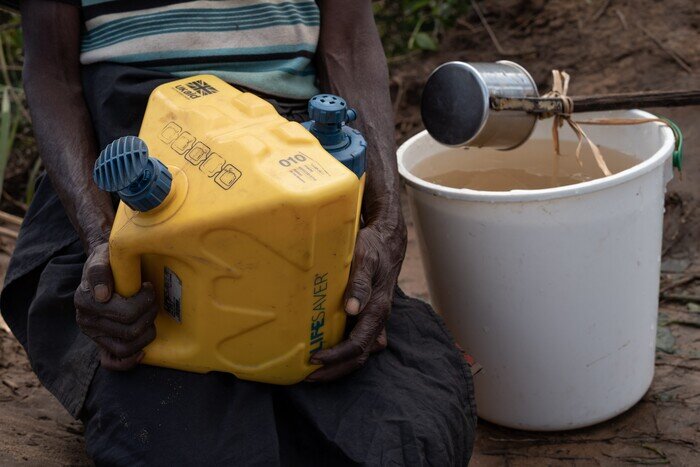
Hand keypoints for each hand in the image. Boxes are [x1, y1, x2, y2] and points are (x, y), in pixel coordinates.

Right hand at [74, 242, 157, 370]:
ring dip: (146, 334)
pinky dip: (129, 361)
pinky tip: (143, 350)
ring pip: (126, 348)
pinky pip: (113, 362)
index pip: (126, 314)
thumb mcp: (103, 257)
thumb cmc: (109, 261)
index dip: (144, 301)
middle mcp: (86, 321)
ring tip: (150, 317)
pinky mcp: (102, 344)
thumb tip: (102, 295)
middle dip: (149, 314)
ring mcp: (94, 335)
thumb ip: (99, 271)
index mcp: (85, 301)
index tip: (148, 286)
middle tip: (153, 299)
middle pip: (130, 331)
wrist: (106, 266)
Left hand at [307, 218, 406, 381]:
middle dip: (334, 370)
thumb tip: (352, 309)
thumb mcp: (366, 260)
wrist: (386, 242)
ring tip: (312, 371)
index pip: (358, 345)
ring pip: (359, 352)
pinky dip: (341, 353)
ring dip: (337, 365)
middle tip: (307, 377)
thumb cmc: (373, 249)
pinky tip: (322, 351)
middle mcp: (376, 320)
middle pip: (359, 357)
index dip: (336, 356)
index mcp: (377, 311)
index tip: (314, 359)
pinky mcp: (366, 317)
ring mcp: (372, 321)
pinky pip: (356, 342)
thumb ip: (360, 284)